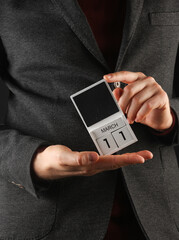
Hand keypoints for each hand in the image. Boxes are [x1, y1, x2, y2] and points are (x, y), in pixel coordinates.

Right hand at [32, 145, 152, 179]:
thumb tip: (94, 157)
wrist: (44, 165)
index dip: (128, 159)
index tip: (142, 158)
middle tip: (147, 155)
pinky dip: (116, 156)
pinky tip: (118, 153)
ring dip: (127, 158)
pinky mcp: (88, 161)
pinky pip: (106, 159)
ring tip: (138, 155)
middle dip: (132, 159)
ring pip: (113, 162)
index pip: (113, 162)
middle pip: (117, 163)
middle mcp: (93, 166)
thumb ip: (78, 158)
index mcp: (90, 166)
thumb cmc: (53, 160)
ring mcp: (91, 165)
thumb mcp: (64, 157)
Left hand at [104, 71, 172, 130]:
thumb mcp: (130, 103)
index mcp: (137, 79)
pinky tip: (138, 118)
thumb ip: (121, 97)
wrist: (158, 118)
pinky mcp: (162, 96)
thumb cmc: (143, 108)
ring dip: (131, 112)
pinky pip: (147, 105)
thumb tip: (115, 91)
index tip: (105, 78)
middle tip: (121, 113)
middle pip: (129, 89)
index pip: (125, 75)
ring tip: (130, 119)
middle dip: (123, 104)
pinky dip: (140, 114)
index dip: (115, 76)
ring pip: (137, 99)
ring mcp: (155, 87)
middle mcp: (147, 80)